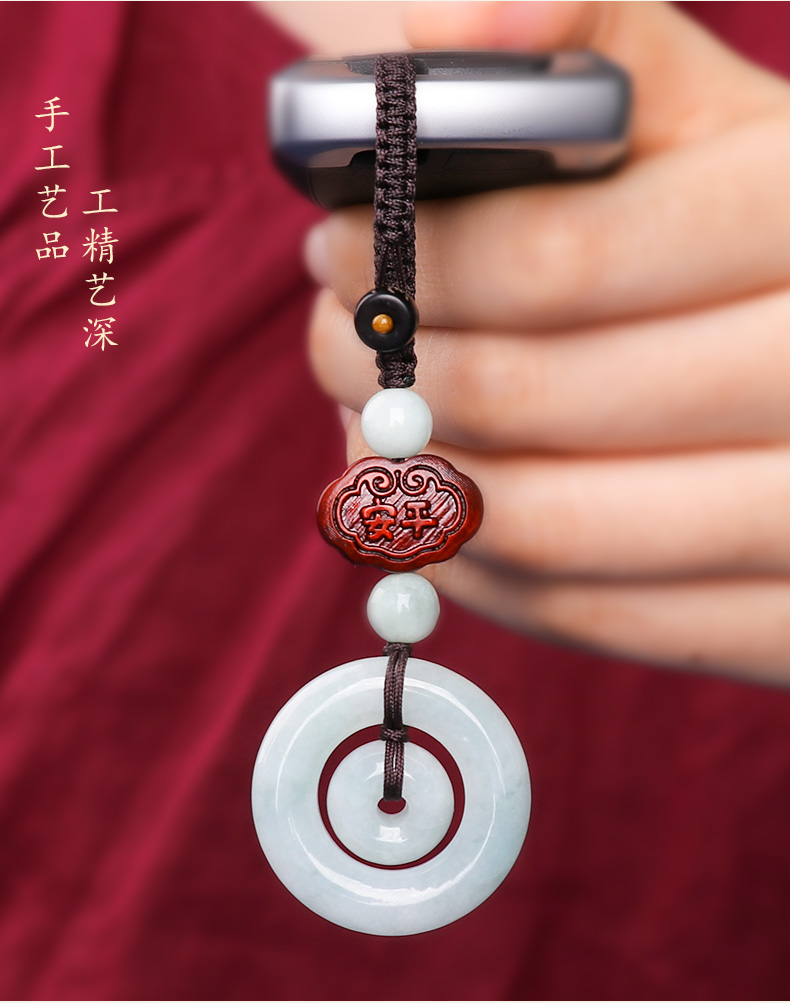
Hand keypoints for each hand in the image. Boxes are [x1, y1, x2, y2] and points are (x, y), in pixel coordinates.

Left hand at [305, 1, 789, 684]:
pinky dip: (479, 571)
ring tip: (367, 426)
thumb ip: (608, 57)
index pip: (560, 258)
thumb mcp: (732, 131)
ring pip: (548, 524)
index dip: (416, 257)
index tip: (334, 239)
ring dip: (413, 478)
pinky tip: (431, 518)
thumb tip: (438, 34)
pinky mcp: (782, 629)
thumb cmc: (775, 248)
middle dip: (390, 366)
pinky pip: (589, 618)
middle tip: (336, 336)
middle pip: (534, 396)